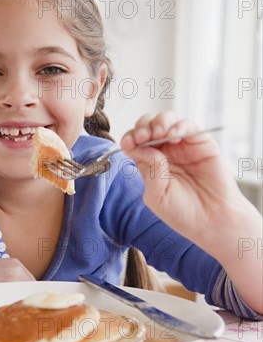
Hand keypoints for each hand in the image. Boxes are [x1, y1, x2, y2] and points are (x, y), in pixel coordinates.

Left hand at [120, 111, 242, 244]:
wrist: (212, 221)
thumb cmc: (183, 212)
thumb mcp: (157, 195)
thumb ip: (149, 171)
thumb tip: (140, 146)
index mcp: (149, 162)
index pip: (134, 142)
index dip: (130, 138)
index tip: (129, 143)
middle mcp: (164, 151)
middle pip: (148, 126)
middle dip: (142, 127)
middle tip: (142, 137)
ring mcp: (182, 145)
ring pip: (167, 120)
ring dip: (159, 122)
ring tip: (158, 133)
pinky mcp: (201, 142)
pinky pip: (188, 126)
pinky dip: (179, 125)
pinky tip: (174, 134)